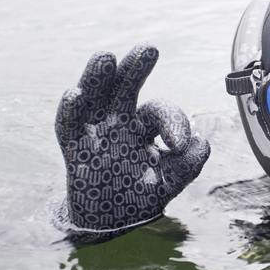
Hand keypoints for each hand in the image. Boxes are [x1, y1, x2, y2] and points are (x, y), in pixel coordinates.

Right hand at [54, 44, 209, 242]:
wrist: (110, 220)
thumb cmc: (141, 194)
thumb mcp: (169, 182)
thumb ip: (187, 166)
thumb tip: (201, 142)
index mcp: (145, 126)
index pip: (160, 111)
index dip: (172, 121)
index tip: (179, 143)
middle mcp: (119, 120)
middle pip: (126, 88)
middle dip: (136, 68)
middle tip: (150, 49)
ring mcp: (94, 130)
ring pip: (95, 97)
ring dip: (99, 77)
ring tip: (106, 57)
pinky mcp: (73, 146)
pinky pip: (68, 126)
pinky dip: (69, 110)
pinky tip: (75, 93)